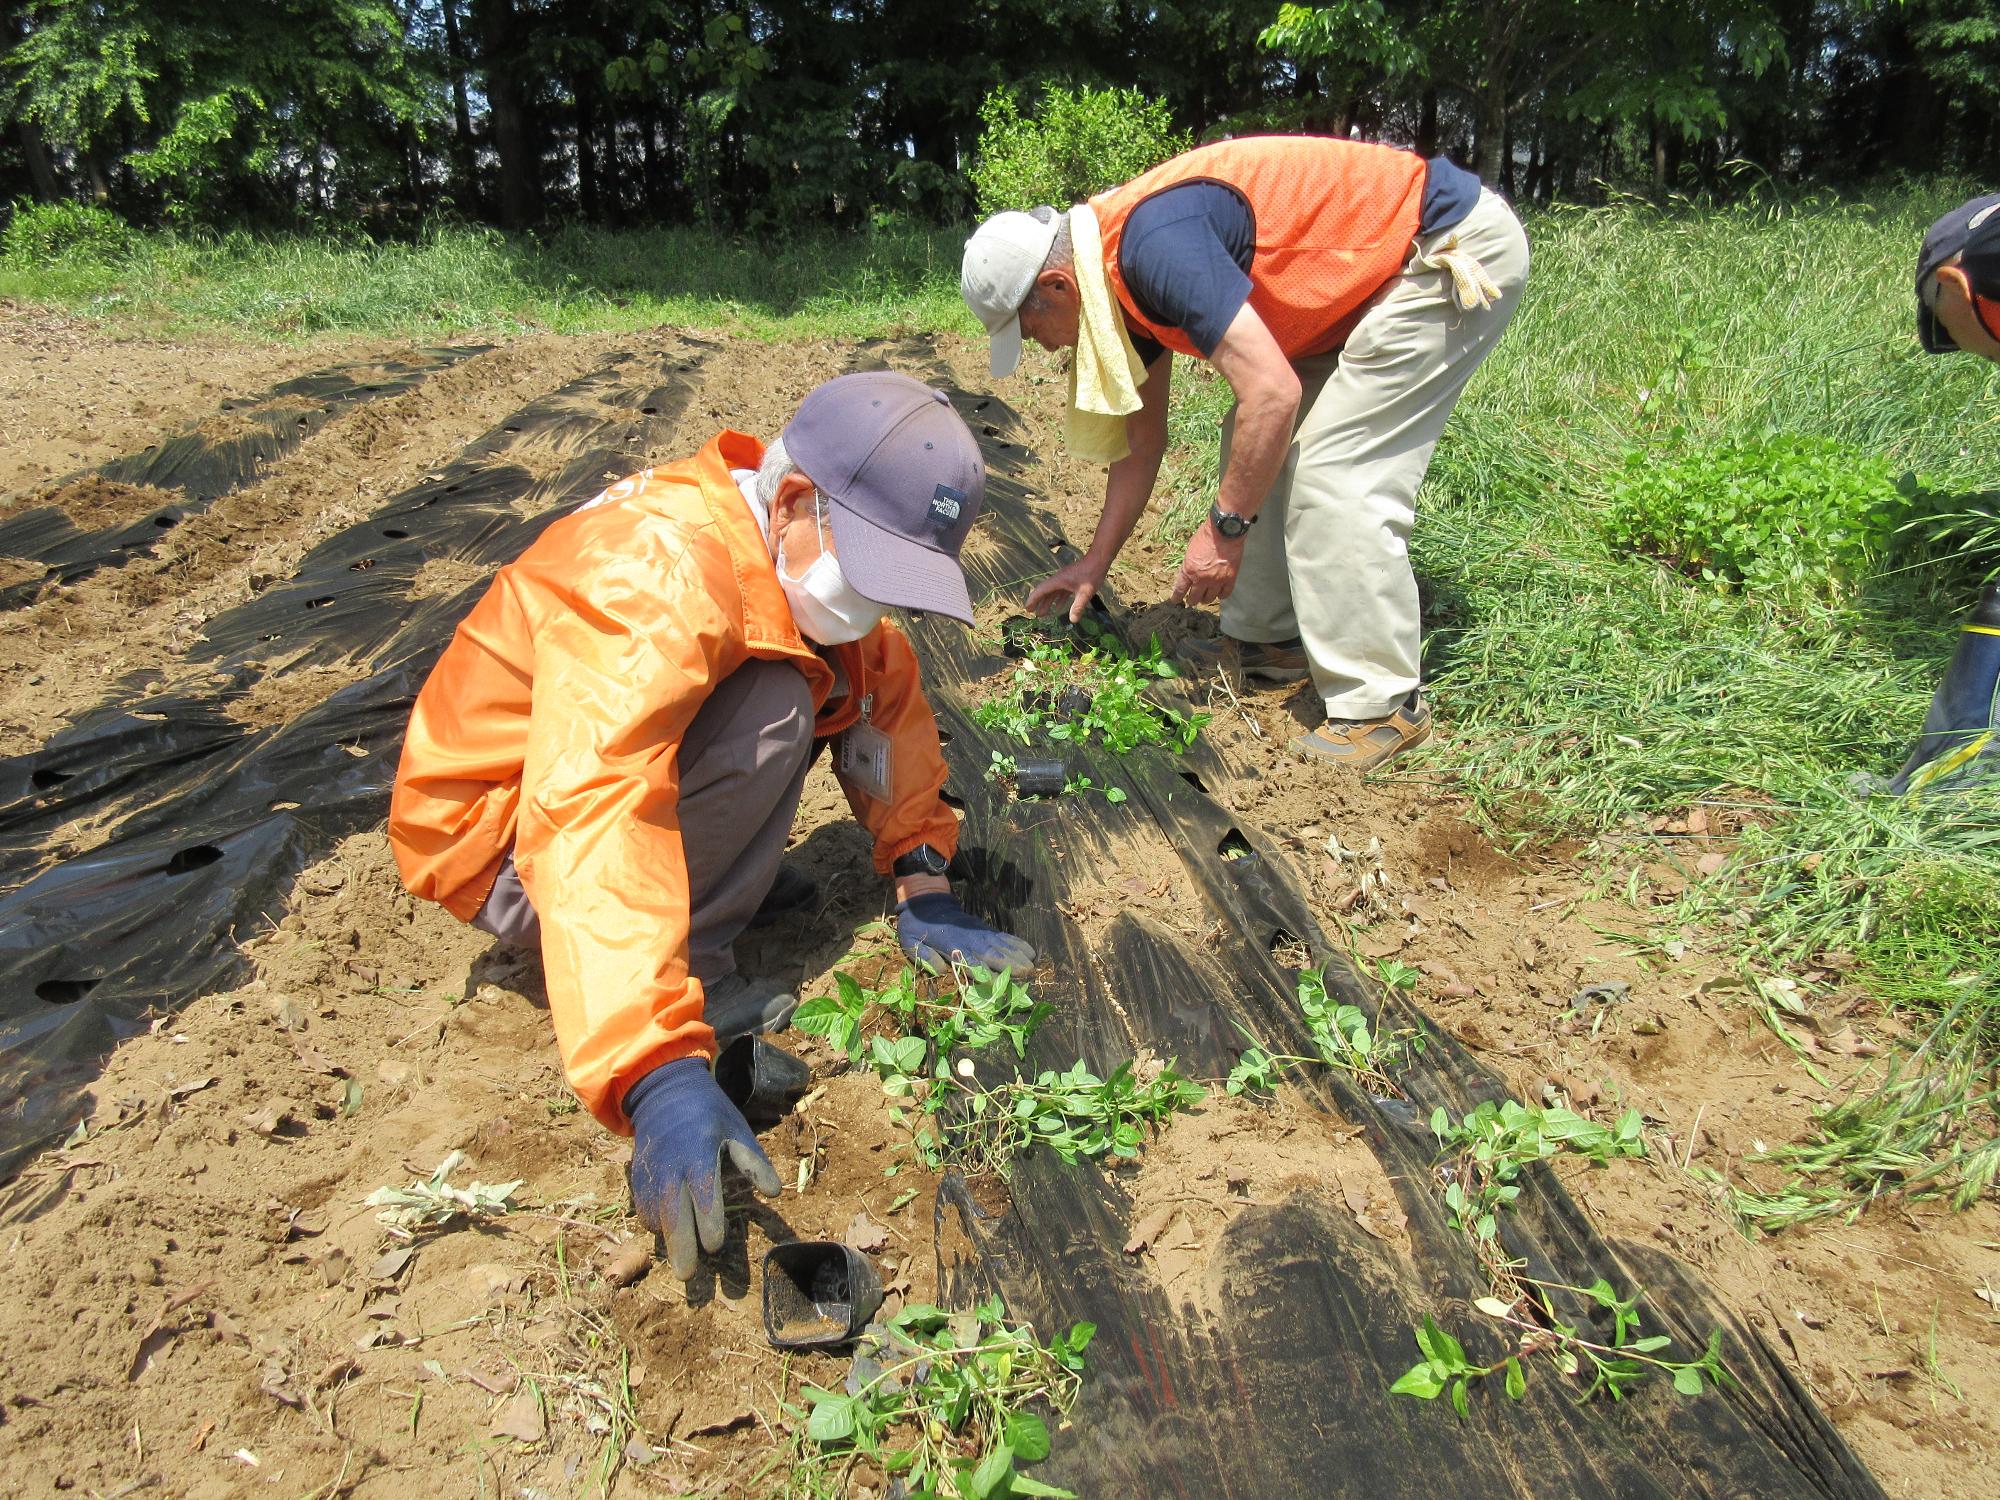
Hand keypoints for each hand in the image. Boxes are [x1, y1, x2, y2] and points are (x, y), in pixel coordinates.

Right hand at [624, 1057, 781, 1277]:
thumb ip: (753, 1162)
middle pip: (674, 1212)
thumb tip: (775, 1193)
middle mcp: (672, 1165)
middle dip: (681, 1245)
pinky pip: (644, 1207)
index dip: (708, 1219)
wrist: (664, 1092)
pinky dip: (655, 1224)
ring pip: (656, 1214)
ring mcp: (651, 1171)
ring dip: (668, 1240)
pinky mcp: (638, 1176)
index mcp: (699, 1151)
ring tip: (681, 1265)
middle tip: (688, 1277)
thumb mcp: (736, 1129)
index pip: (703, 1190)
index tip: (716, 1245)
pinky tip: (667, 1235)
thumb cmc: (709, 1113)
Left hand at [896, 892, 1037, 974]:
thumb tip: (941, 970)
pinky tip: (1030, 951)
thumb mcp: (911, 942)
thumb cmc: (917, 926)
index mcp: (951, 946)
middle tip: (1027, 973)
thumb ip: (924, 956)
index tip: (996, 983)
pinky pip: (1003, 937)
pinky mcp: (984, 929)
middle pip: (992, 953)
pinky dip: (1017, 943)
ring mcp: (979, 933)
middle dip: (1010, 963)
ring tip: (1033, 965)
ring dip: (1018, 954)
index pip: (970, 961)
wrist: (927, 902)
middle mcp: (969, 940)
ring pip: (1001, 945)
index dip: (983, 972)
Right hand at [1025, 556, 1108, 624]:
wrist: (1098, 560)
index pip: (1041, 590)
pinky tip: (1059, 607)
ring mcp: (1064, 579)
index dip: (1033, 600)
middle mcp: (1058, 580)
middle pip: (1044, 591)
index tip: (1027, 609)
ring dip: (1047, 602)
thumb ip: (1078, 606)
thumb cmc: (1091, 575)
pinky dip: (1057, 599)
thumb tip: (1072, 620)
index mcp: (1058, 581)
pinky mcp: (1070, 580)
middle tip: (1032, 613)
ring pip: (1052, 592)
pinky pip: (1060, 591)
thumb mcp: (1086, 593)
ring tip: (1042, 614)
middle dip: (1037, 602)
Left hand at [1171, 522, 1243, 607]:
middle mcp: (1201, 578)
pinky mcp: (1230, 579)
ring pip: (1209, 598)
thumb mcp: (1190, 550)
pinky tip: (1219, 593)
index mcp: (1189, 570)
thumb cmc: (1206, 536)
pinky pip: (1225, 594)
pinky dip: (1221, 595)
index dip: (1177, 597)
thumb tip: (1188, 574)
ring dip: (1206, 599)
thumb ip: (1188, 565)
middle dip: (1192, 601)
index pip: (1180, 590)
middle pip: (1195, 598)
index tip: (1176, 601)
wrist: (1224, 531)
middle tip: (1192, 601)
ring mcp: (1216, 580)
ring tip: (1206, 598)